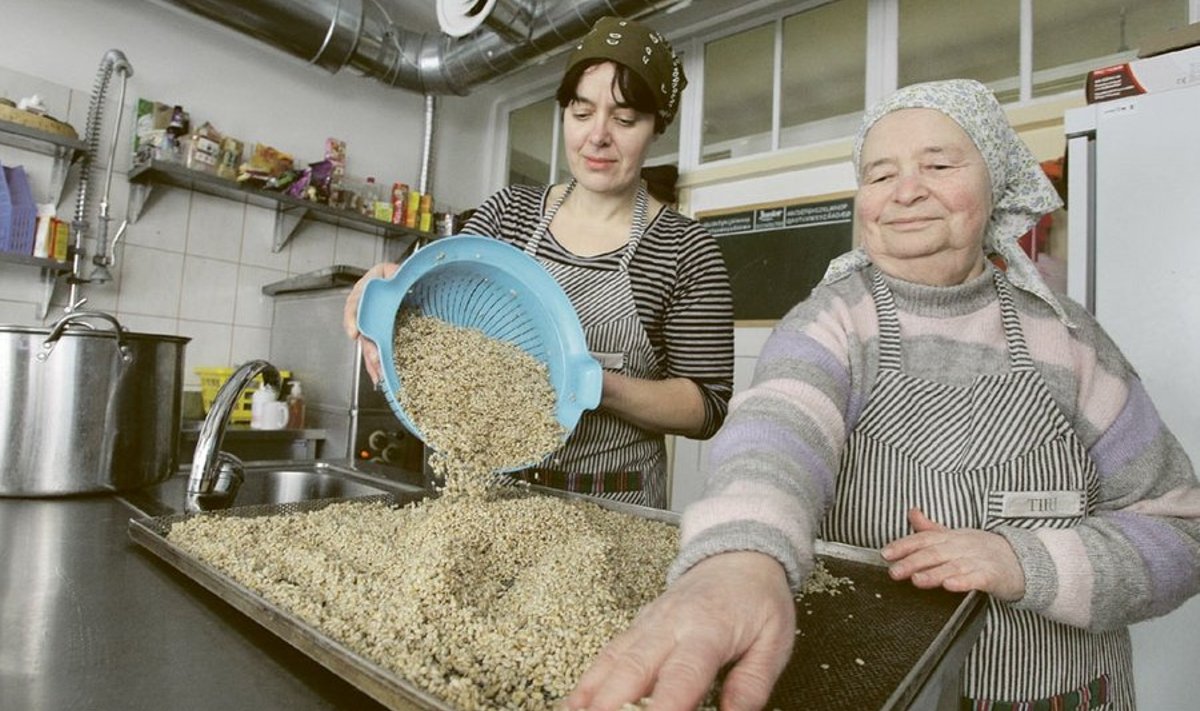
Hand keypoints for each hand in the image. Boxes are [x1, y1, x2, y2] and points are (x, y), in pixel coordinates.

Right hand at [343, 262, 397, 384]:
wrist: (401, 285)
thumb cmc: (392, 277)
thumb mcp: (390, 270)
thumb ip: (391, 271)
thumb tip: (394, 273)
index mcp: (364, 295)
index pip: (353, 306)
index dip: (352, 319)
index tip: (354, 332)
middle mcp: (365, 313)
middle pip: (363, 333)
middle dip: (368, 349)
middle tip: (374, 360)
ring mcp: (373, 327)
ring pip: (370, 347)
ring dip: (373, 363)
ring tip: (379, 376)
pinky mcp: (382, 338)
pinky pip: (379, 352)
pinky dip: (380, 366)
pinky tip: (383, 378)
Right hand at [563, 551, 794, 710]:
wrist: (739, 555)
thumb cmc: (758, 599)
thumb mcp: (775, 642)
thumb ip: (752, 684)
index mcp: (708, 629)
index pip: (682, 675)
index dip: (665, 707)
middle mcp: (670, 625)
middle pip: (633, 669)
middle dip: (614, 705)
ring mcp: (649, 624)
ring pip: (613, 661)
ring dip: (592, 695)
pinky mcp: (638, 626)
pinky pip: (608, 654)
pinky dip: (589, 680)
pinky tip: (575, 702)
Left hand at [881, 508, 1024, 600]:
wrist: (1022, 561)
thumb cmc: (984, 550)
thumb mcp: (956, 536)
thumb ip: (931, 528)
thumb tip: (912, 513)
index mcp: (952, 537)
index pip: (924, 539)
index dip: (904, 545)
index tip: (886, 553)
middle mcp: (963, 546)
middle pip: (935, 553)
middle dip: (912, 562)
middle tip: (894, 571)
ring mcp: (978, 560)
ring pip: (952, 566)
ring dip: (933, 573)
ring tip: (916, 580)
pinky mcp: (992, 576)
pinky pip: (977, 578)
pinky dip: (963, 582)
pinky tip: (950, 585)